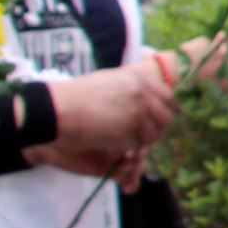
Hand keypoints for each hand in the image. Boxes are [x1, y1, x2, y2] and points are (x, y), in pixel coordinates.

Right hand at [41, 58, 178, 172]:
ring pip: (154, 134)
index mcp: (139, 80)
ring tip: (128, 141)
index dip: (164, 111)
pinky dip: (132, 148)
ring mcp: (136, 112)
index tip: (156, 120)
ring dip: (144, 141)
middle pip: (166, 117)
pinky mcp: (128, 131)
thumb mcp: (110, 81)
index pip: (168, 97)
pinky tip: (119, 145)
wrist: (60, 108)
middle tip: (145, 136)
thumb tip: (146, 98)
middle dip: (158, 128)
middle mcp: (142, 94)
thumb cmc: (78, 96)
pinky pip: (139, 144)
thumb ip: (131, 88)